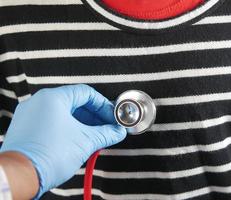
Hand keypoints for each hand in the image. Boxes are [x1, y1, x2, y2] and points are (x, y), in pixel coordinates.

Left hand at [0, 84, 126, 197]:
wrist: (20, 177)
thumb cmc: (45, 156)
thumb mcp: (85, 142)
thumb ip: (106, 134)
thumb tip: (116, 132)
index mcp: (53, 98)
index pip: (86, 93)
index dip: (103, 105)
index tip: (111, 116)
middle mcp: (39, 102)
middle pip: (75, 102)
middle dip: (95, 116)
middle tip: (106, 127)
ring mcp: (31, 115)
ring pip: (64, 113)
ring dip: (83, 123)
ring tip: (95, 136)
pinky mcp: (27, 128)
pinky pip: (53, 122)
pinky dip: (69, 128)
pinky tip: (79, 140)